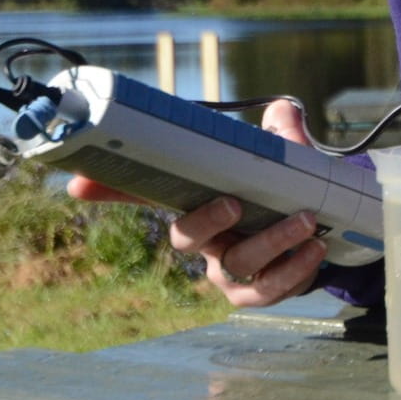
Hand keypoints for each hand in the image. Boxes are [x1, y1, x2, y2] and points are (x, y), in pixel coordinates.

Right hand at [65, 99, 326, 306]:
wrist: (323, 229)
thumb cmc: (286, 193)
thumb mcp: (281, 163)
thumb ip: (277, 137)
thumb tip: (279, 108)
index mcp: (198, 205)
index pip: (147, 194)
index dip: (109, 190)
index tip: (76, 184)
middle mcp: (207, 243)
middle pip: (187, 239)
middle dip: (205, 221)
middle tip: (234, 202)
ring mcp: (232, 272)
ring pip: (238, 264)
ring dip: (272, 242)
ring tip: (304, 219)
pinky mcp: (261, 292)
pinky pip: (270, 289)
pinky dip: (295, 269)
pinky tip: (315, 246)